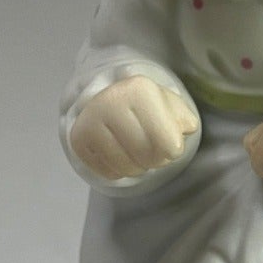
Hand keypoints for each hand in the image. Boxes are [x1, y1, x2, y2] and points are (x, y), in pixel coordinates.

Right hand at [69, 76, 198, 180]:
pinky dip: (119, 170)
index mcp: (140, 90)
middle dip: (156, 159)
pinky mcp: (78, 139)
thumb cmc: (148, 106)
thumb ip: (184, 120)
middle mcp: (111, 101)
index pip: (169, 146)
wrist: (110, 99)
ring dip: (138, 166)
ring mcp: (90, 121)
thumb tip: (184, 129)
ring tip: (136, 150)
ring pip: (128, 169)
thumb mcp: (172, 106)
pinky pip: (109, 173)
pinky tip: (119, 153)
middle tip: (151, 146)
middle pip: (149, 158)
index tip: (167, 138)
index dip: (173, 149)